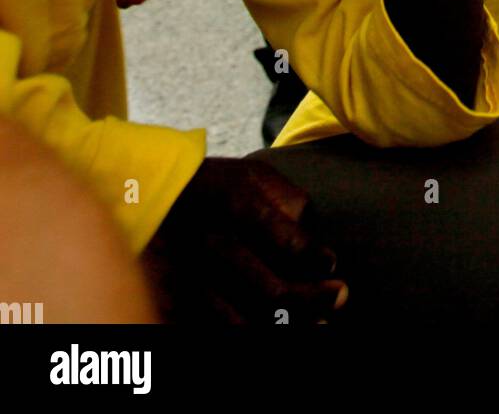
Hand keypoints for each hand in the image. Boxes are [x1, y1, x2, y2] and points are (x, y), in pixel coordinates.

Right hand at [143, 156, 347, 323]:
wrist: (150, 197)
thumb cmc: (214, 185)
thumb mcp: (253, 175)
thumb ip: (287, 200)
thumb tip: (316, 235)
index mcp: (235, 205)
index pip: (283, 240)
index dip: (312, 257)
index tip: (330, 262)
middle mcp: (214, 243)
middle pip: (270, 289)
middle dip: (313, 299)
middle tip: (340, 296)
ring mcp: (194, 278)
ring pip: (247, 319)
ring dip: (289, 325)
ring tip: (320, 323)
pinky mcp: (179, 300)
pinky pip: (218, 326)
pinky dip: (251, 332)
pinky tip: (276, 330)